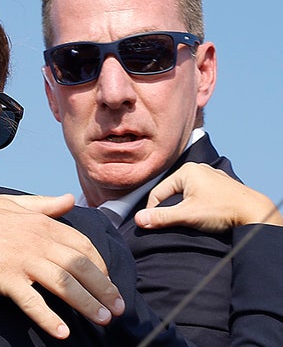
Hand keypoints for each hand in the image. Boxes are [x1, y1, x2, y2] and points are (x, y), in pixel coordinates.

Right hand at [0, 194, 124, 339]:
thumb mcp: (11, 204)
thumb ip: (43, 204)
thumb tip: (69, 199)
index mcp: (41, 223)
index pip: (83, 245)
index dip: (101, 266)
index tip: (108, 283)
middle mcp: (36, 240)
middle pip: (81, 266)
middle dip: (104, 289)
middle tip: (117, 309)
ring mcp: (21, 259)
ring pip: (64, 283)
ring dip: (87, 303)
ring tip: (102, 320)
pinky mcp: (4, 277)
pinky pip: (32, 301)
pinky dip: (48, 318)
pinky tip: (62, 332)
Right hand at [135, 162, 282, 231]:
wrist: (255, 213)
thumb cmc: (222, 211)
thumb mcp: (187, 215)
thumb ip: (161, 217)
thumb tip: (138, 220)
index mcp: (187, 171)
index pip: (158, 192)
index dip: (153, 210)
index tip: (152, 224)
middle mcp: (198, 169)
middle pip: (172, 192)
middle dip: (169, 209)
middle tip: (171, 224)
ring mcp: (211, 176)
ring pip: (186, 194)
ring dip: (183, 208)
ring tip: (187, 221)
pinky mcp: (221, 186)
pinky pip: (200, 194)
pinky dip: (196, 205)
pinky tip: (202, 216)